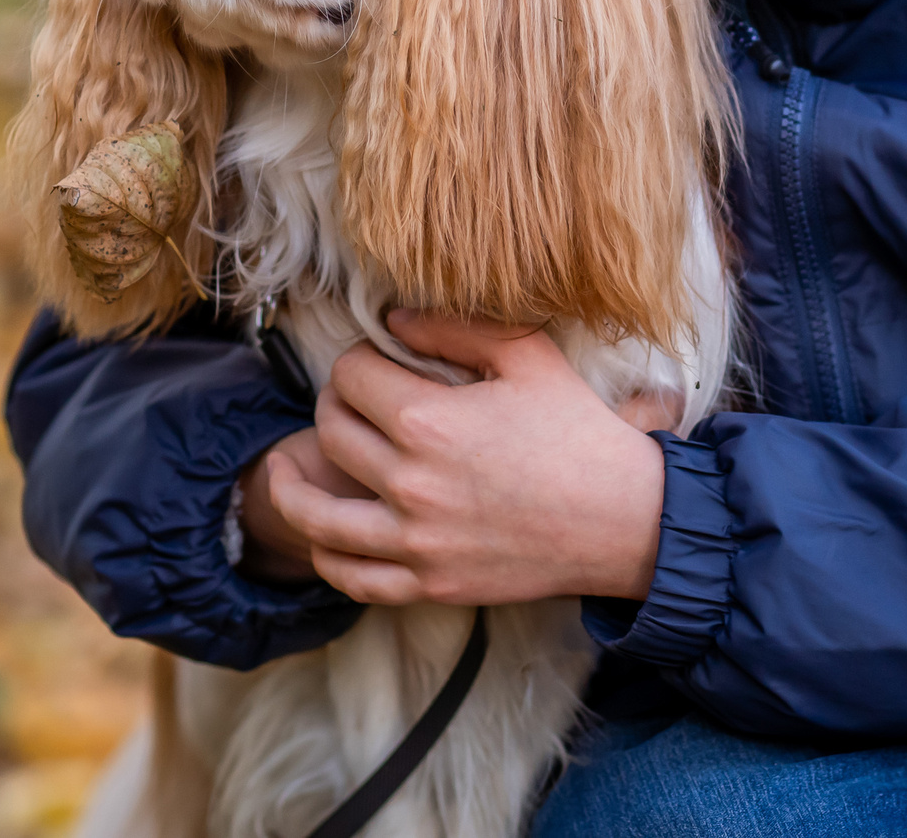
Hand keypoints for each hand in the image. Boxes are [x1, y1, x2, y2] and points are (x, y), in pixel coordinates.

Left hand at [261, 310, 669, 606]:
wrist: (623, 518)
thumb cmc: (579, 431)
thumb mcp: (528, 357)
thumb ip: (456, 328)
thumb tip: (394, 322)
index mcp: (430, 421)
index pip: (352, 377)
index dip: (359, 360)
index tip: (376, 363)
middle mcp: (411, 483)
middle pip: (332, 433)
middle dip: (334, 406)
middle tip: (352, 402)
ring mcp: (416, 541)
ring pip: (318, 515)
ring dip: (292, 485)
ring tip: (282, 469)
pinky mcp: (429, 583)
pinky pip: (352, 577)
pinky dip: (325, 557)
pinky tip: (321, 536)